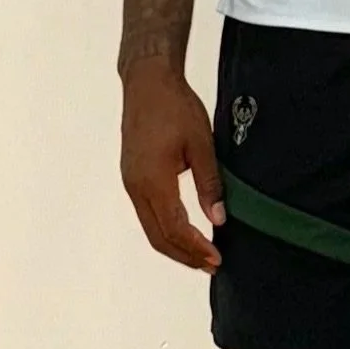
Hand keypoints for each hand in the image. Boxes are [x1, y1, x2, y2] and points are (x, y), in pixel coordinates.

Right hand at [121, 58, 226, 269]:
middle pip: (158, 236)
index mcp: (153, 180)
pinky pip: (146, 214)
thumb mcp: (202, 144)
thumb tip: (218, 219)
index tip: (216, 259)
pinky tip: (183, 232)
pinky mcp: (132, 177)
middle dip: (184, 255)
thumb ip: (209, 184)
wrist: (147, 83)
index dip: (195, 248)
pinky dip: (165, 230)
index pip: (174, 227)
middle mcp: (136, 187)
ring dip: (174, 246)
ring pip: (150, 228)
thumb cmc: (176, 107)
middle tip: (211, 265)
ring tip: (200, 256)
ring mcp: (130, 183)